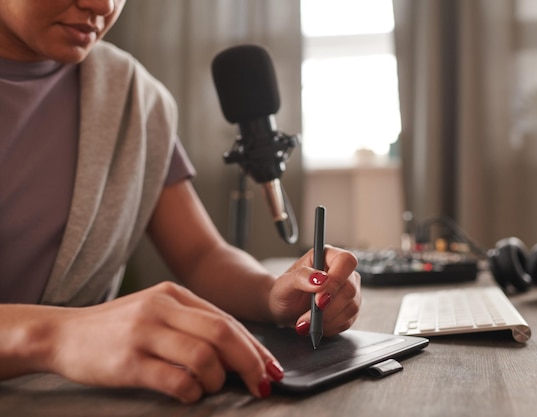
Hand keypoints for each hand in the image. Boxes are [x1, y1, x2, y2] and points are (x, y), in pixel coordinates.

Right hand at [45, 282, 283, 401]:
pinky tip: (189, 394)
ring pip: (203, 356)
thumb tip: (238, 353)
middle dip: (251, 362)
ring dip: (218, 379)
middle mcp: (162, 308)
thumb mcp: (157, 311)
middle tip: (262, 383)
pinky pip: (175, 379)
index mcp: (174, 294)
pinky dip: (192, 392)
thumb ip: (193, 325)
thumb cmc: (117, 328)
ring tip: (211, 387)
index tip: (270, 368)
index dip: (254, 347)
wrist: (62, 334)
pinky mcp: (128, 362)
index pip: (226, 320)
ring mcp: (144, 333)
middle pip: (223, 334)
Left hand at [268, 245, 360, 335]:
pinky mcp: (350, 309)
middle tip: (305, 318)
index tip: (319, 299)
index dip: (336, 280)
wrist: (285, 308)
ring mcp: (349, 290)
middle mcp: (343, 271)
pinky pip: (348, 321)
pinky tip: (316, 325)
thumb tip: (320, 279)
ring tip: (306, 322)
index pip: (346, 261)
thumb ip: (301, 277)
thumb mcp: (284, 283)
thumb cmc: (284, 291)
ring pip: (351, 307)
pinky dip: (330, 327)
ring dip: (327, 320)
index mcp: (328, 256)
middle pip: (349, 289)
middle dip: (327, 308)